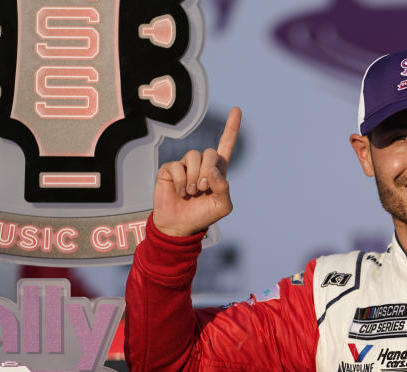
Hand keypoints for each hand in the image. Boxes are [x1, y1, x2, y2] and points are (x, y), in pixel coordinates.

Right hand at [152, 107, 241, 236]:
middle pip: (209, 152)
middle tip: (203, 188)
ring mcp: (185, 166)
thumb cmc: (202, 216)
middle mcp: (202, 165)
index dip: (231, 128)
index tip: (236, 110)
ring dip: (193, 178)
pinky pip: (177, 166)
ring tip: (191, 193)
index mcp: (218, 171)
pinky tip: (179, 192)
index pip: (226, 145)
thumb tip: (213, 170)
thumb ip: (224, 188)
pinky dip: (180, 182)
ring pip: (193, 157)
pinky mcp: (170, 169)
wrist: (180, 226)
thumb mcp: (222, 206)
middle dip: (208, 171)